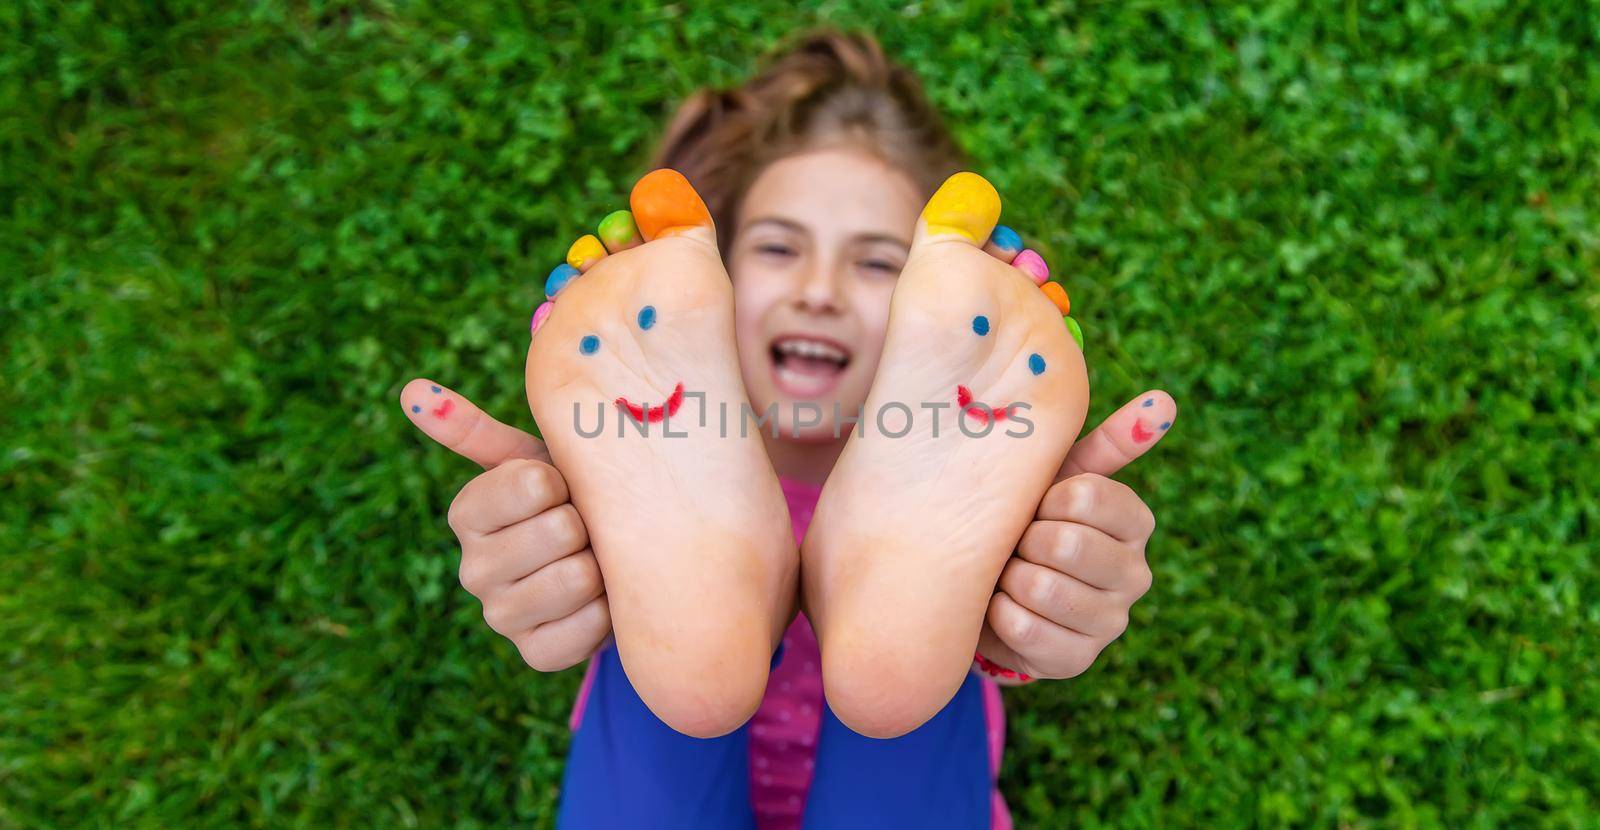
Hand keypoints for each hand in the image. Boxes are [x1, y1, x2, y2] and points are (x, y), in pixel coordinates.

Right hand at [399, 379, 609, 670]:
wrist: (608, 557)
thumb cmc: (570, 497)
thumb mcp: (533, 458)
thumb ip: (475, 430)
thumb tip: (411, 391)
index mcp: (467, 513)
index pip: (531, 484)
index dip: (564, 482)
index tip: (563, 487)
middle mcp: (472, 569)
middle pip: (560, 531)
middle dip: (587, 524)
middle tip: (584, 527)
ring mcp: (501, 617)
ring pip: (576, 580)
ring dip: (602, 567)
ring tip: (595, 559)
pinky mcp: (536, 655)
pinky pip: (589, 628)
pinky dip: (608, 612)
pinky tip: (600, 600)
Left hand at [975, 390, 1176, 681]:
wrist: (995, 589)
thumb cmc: (1030, 519)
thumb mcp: (1059, 477)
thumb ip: (1108, 442)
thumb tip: (1164, 401)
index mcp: (1134, 521)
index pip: (1089, 496)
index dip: (1046, 499)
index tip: (1036, 503)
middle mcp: (1134, 572)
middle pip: (1065, 543)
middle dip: (1023, 539)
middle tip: (1016, 541)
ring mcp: (1110, 621)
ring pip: (1042, 587)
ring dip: (1008, 576)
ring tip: (1008, 572)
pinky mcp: (1076, 660)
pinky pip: (1023, 628)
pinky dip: (999, 614)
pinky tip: (1002, 607)